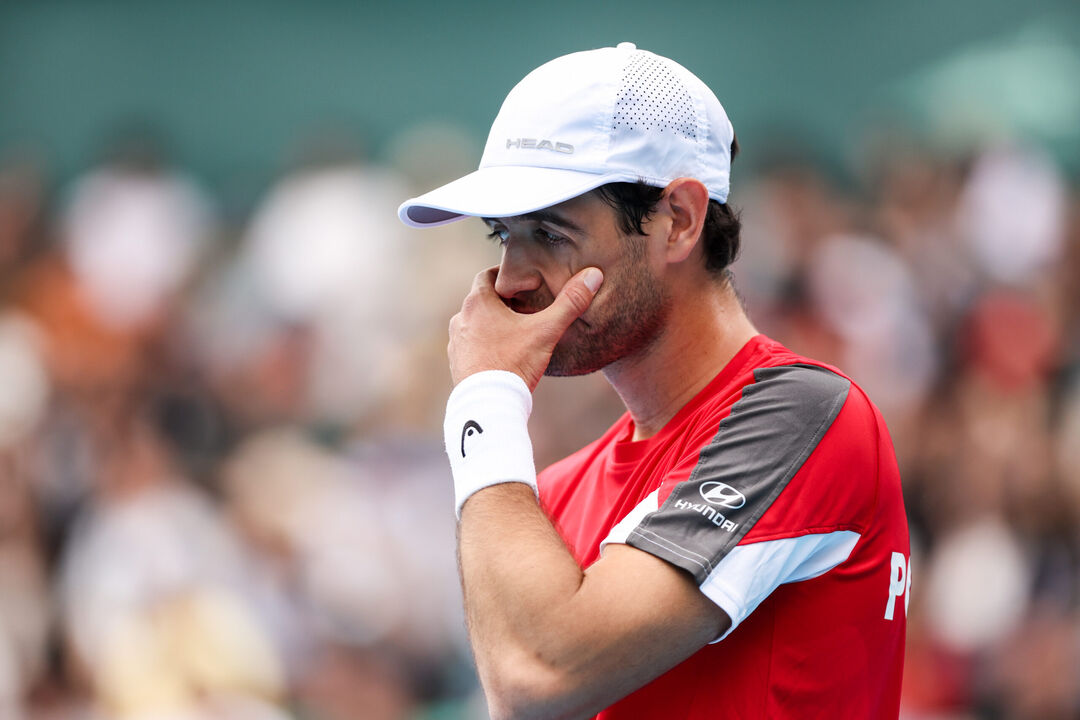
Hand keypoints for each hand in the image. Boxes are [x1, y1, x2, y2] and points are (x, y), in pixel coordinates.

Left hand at [448, 266, 603, 390]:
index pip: (488, 274)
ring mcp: (456, 342)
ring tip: (517, 331)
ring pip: (476, 323)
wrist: (489, 406)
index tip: (523, 280)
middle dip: (503, 301)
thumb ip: (569, 302)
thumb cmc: (514, 363)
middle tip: (526, 304)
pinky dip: (486, 344)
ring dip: (493, 324)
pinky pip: (472, 345)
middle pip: (483, 300)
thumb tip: (593, 275)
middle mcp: (461, 318)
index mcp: (478, 303)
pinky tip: (504, 354)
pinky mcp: (457, 363)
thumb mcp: (546, 331)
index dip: (506, 275)